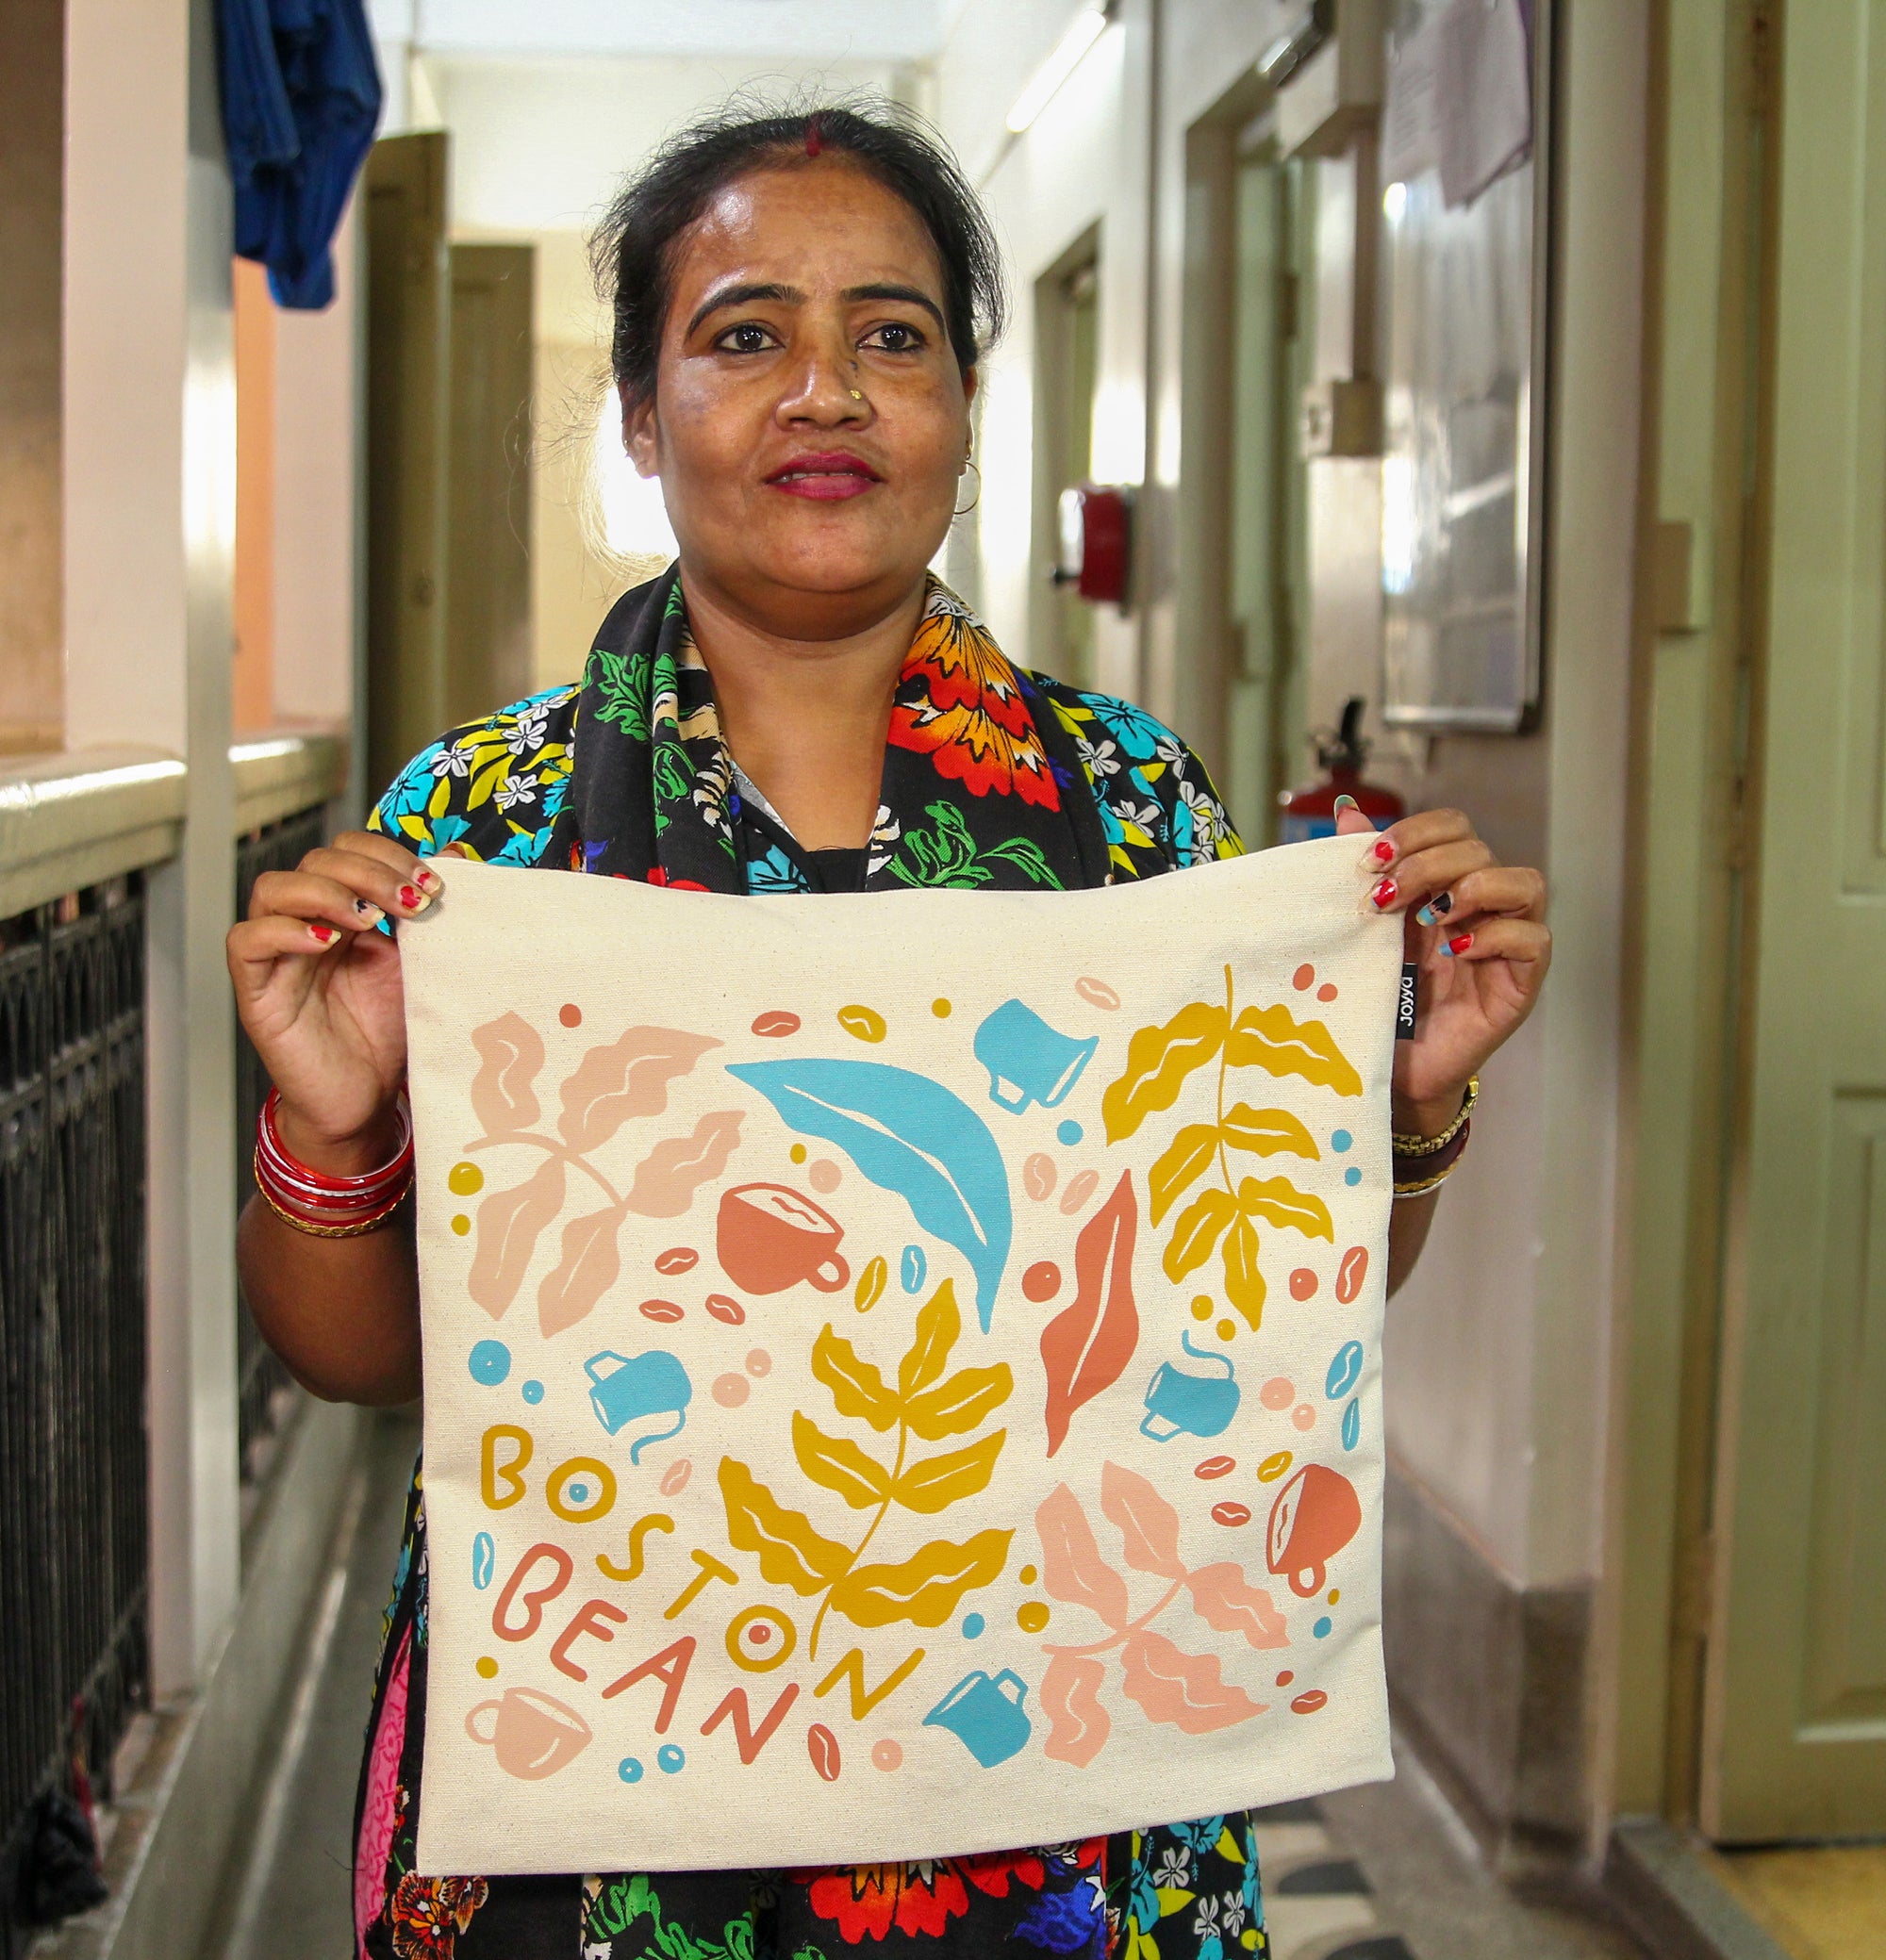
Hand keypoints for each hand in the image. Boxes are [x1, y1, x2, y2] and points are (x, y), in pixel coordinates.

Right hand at [226, 832, 442, 1173]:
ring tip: (370, 918)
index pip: (347, 849)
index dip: (385, 854)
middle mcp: (305, 922)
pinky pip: (246, 940)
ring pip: (272, 888)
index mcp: (342, 910)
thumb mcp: (418, 964)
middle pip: (315, 861)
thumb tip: (455, 855)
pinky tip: (328, 943)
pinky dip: (285, 931)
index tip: (432, 885)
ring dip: (326, 891)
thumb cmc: (388, 1034)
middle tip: (412, 900)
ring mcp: (276, 954)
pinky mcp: (257, 990)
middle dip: (368, 871)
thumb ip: (428, 913)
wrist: (366, 1100)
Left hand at [1334, 803, 1550, 1134]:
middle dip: (1429, 863)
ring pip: (1526, 882)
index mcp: (1445, 885)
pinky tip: (1456, 951)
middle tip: (1386, 897)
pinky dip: (1496, 935)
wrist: (1392, 1068)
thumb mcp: (1368, 930)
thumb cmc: (1382, 999)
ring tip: (1431, 918)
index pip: (1454, 827)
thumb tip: (1347, 812)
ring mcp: (1507, 942)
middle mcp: (1482, 906)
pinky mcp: (1522, 981)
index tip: (1372, 860)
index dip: (1417, 831)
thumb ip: (1368, 873)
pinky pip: (1535, 938)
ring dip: (1473, 888)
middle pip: (1480, 849)